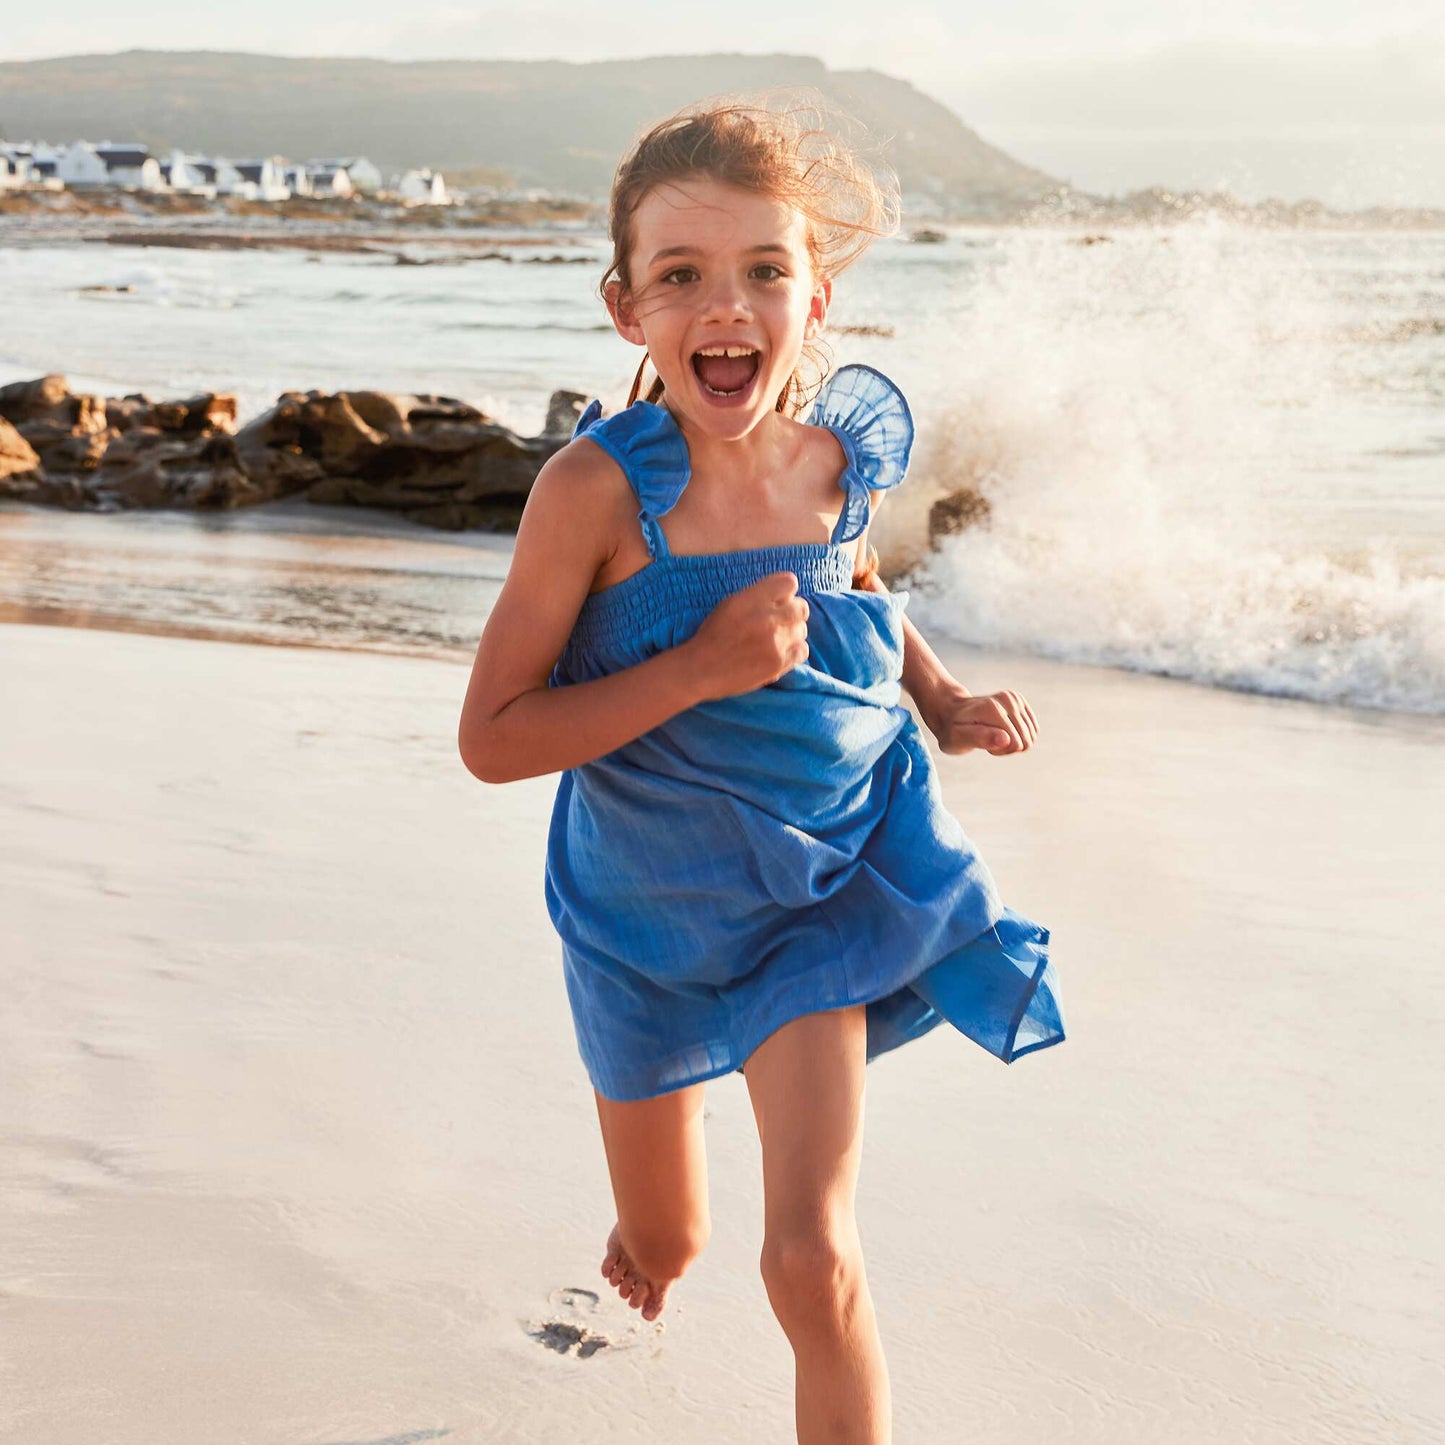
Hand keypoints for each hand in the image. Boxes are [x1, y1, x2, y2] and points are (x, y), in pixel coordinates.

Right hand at [684, 570, 809, 700]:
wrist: (700, 670)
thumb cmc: (713, 635)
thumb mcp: (730, 604)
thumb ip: (758, 596)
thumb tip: (785, 595)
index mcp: (750, 599)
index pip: (789, 582)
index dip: (785, 592)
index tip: (779, 600)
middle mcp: (766, 619)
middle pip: (801, 607)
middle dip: (792, 613)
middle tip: (780, 621)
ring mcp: (775, 643)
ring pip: (802, 630)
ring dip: (792, 633)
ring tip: (776, 640)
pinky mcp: (779, 664)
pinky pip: (803, 650)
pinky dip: (794, 650)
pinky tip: (779, 652)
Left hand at [921, 680, 1037, 755]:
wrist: (951, 711)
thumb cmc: (952, 730)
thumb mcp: (957, 739)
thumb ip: (980, 739)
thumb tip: (1005, 739)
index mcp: (992, 709)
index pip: (1015, 744)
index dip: (1000, 751)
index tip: (981, 742)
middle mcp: (1007, 699)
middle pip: (1026, 741)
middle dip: (1007, 747)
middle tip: (986, 739)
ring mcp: (1015, 698)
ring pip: (1031, 736)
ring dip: (1012, 742)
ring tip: (991, 733)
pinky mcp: (1020, 700)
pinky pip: (1033, 730)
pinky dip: (1018, 734)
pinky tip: (1000, 730)